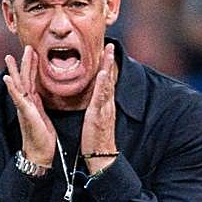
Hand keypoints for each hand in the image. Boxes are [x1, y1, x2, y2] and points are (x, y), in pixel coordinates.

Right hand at [3, 46, 54, 166]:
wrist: (40, 153)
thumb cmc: (43, 137)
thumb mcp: (44, 116)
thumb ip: (42, 105)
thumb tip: (42, 96)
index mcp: (32, 101)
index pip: (31, 79)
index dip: (32, 65)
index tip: (33, 51)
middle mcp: (26, 102)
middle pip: (23, 78)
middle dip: (24, 62)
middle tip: (25, 46)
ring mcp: (24, 107)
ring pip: (19, 85)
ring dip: (15, 70)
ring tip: (10, 57)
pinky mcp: (26, 113)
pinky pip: (18, 98)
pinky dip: (12, 88)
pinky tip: (7, 79)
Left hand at [81, 43, 117, 172]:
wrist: (100, 156)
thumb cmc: (95, 139)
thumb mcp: (94, 120)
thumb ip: (94, 108)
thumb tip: (92, 101)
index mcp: (103, 105)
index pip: (106, 82)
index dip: (106, 66)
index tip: (105, 52)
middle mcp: (106, 104)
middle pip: (109, 79)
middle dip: (110, 61)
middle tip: (109, 45)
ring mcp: (104, 109)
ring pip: (107, 84)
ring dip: (108, 67)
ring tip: (108, 52)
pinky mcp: (99, 115)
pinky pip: (102, 97)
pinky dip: (103, 84)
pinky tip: (103, 74)